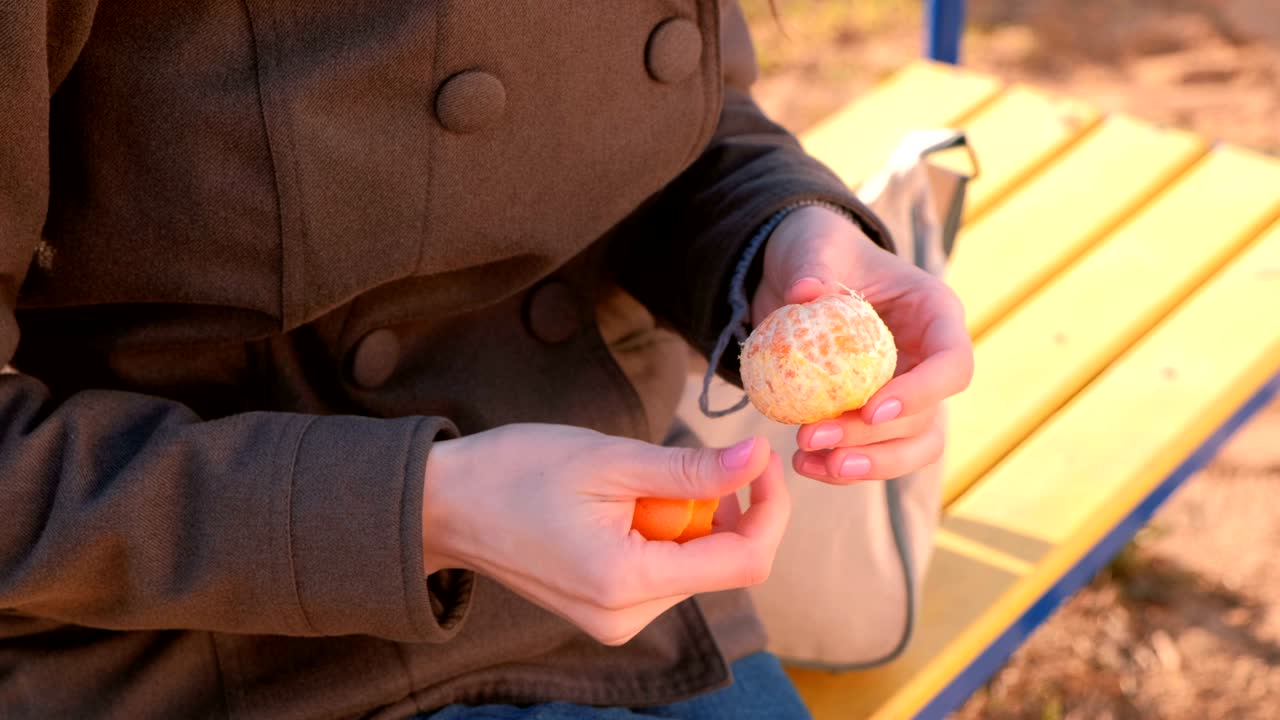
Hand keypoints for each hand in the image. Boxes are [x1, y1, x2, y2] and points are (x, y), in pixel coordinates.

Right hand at [420, 424, 787, 645]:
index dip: (769, 508)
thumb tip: (757, 459)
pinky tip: (621, 508)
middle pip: (721, 565)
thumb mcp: (611, 459)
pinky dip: (661, 534)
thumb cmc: (516, 472)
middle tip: (678, 462)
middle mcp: (625, 618)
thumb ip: (691, 470)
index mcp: (627, 583)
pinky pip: (663, 573)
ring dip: (685, 519)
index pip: (744, 562)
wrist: (446, 504)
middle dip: (719, 509)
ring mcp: (614, 621)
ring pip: (693, 567)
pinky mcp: (606, 612)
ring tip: (630, 486)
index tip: (757, 458)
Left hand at [752, 205, 973, 483]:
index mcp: (935, 315)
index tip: (870, 408)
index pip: (952, 364)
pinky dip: (839, 467)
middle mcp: (928, 361)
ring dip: (864, 465)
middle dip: (874, 438)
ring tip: (809, 462)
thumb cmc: (819, 250)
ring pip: (908, 448)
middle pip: (926, 419)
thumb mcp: (814, 246)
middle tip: (813, 437)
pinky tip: (801, 465)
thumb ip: (814, 265)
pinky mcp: (871, 415)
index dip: (921, 393)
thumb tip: (805, 292)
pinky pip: (869, 453)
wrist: (794, 274)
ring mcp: (904, 392)